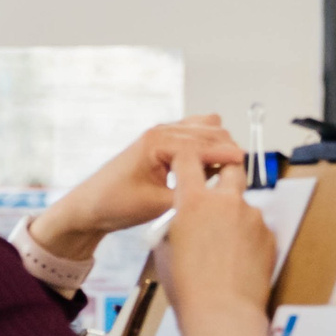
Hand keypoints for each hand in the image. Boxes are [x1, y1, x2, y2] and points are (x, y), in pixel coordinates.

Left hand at [32, 115, 246, 261]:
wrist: (91, 206)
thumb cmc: (115, 203)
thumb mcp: (156, 205)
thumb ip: (189, 195)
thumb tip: (218, 193)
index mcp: (157, 142)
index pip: (202, 143)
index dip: (225, 154)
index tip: (244, 164)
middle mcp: (161, 132)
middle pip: (209, 130)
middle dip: (226, 148)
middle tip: (239, 173)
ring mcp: (162, 135)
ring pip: (205, 129)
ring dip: (218, 145)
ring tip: (227, 171)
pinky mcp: (164, 144)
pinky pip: (195, 136)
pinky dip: (208, 146)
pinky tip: (212, 167)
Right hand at [153, 158, 272, 335]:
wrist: (222, 314)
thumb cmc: (189, 289)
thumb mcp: (165, 251)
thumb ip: (175, 225)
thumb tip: (181, 222)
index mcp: (194, 202)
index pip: (189, 159)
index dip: (188, 158)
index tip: (190, 163)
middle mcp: (225, 202)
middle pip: (231, 167)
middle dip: (225, 171)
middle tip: (218, 187)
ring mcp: (252, 217)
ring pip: (244, 204)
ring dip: (236, 215)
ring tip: (226, 246)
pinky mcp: (269, 235)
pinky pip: (257, 228)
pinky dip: (249, 238)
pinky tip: (239, 260)